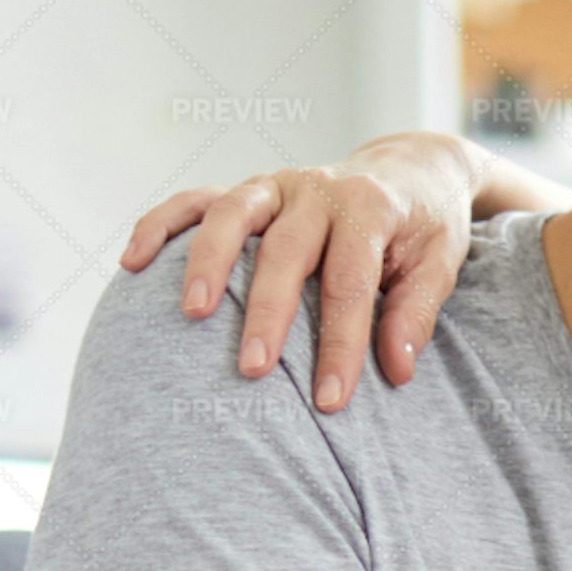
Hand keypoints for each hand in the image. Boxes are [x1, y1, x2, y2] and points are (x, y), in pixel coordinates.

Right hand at [117, 132, 484, 411]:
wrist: (408, 170)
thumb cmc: (423, 228)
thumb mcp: (440, 264)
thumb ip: (416, 313)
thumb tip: (396, 369)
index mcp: (369, 208)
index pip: (349, 283)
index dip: (339, 344)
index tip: (329, 400)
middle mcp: (317, 189)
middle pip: (286, 253)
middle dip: (268, 313)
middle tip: (253, 371)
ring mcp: (276, 185)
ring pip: (232, 216)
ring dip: (208, 262)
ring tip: (191, 315)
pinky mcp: (248, 190)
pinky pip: (193, 201)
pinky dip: (160, 225)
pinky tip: (132, 262)